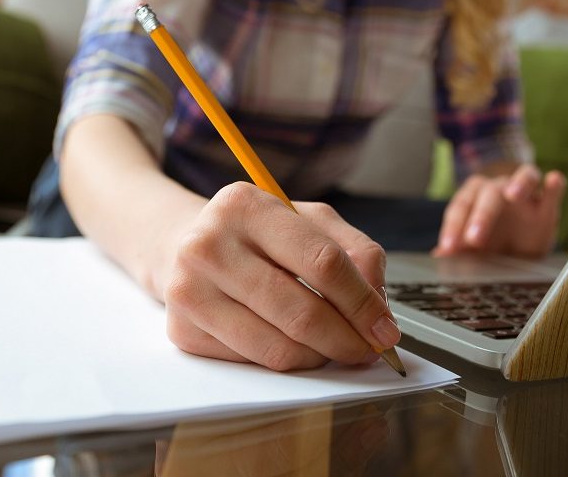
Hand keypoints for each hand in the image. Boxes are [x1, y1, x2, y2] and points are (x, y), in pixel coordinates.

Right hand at [160, 182, 400, 370]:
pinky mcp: (182, 330)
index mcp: (245, 205)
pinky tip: (294, 345)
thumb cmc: (256, 234)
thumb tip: (378, 302)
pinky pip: (253, 362)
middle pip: (301, 311)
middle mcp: (209, 245)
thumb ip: (354, 251)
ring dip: (320, 356)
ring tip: (334, 346)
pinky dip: (287, 361)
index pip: (322, 261)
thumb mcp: (307, 220)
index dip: (362, 302)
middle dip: (348, 339)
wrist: (182, 245)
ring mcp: (189, 290)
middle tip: (370, 350)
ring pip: (278, 347)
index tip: (386, 328)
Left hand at [433, 164, 564, 257]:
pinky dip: (554, 184)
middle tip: (474, 240)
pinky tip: (553, 181)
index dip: (452, 227)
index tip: (448, 249)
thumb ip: (459, 250)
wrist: (521, 246)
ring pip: (523, 177)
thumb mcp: (475, 249)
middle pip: (489, 194)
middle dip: (481, 216)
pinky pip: (553, 187)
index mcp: (473, 196)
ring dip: (519, 184)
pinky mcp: (548, 202)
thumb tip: (437, 258)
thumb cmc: (491, 241)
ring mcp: (526, 191)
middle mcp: (498, 188)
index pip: (460, 207)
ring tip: (514, 195)